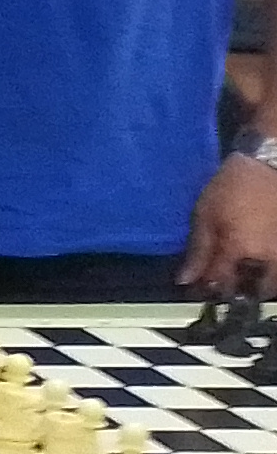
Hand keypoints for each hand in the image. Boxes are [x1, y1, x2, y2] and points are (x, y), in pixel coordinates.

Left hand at [184, 148, 276, 294]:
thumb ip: (198, 251)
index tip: (200, 289)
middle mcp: (268, 256)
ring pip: (274, 278)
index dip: (209, 289)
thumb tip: (186, 280)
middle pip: (258, 288)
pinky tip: (258, 258)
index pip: (222, 283)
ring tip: (244, 272)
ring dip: (259, 280)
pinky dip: (270, 265)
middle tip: (228, 284)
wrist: (268, 162)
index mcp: (240, 250)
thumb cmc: (231, 187)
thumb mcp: (205, 216)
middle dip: (243, 291)